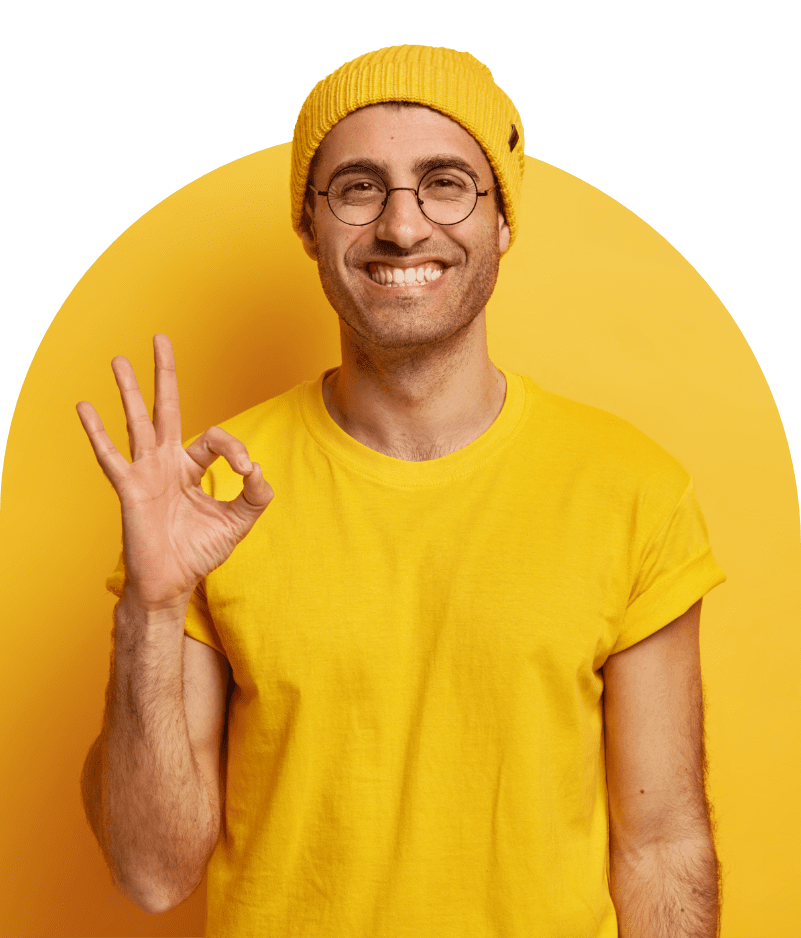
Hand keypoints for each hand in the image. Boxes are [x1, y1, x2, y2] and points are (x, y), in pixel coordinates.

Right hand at [77, 334, 273, 610]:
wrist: (172, 582)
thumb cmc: (200, 552)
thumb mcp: (238, 522)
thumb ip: (255, 496)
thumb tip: (257, 469)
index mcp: (191, 467)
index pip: (215, 439)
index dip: (234, 449)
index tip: (246, 473)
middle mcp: (166, 463)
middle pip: (166, 409)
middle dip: (165, 374)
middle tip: (160, 339)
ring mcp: (145, 473)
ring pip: (137, 423)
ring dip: (129, 391)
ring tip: (119, 359)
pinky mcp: (130, 489)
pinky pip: (111, 456)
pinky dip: (97, 432)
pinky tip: (84, 407)